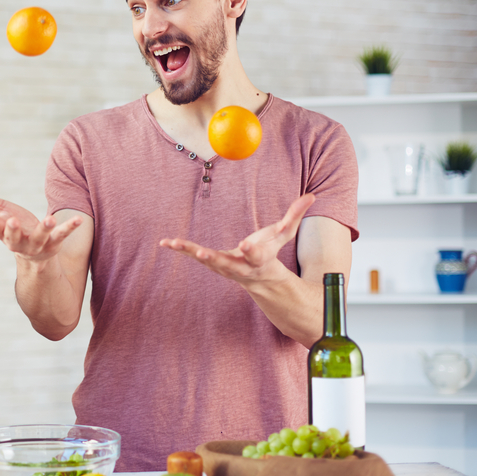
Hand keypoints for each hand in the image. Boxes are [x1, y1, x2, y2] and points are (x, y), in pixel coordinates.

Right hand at [0, 179, 81, 261]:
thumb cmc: (13, 227)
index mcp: (3, 233)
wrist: (34, 255)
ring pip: (40, 238)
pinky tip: (78, 220)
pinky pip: (62, 235)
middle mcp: (18, 243)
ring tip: (48, 219)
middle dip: (12, 230)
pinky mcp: (54, 243)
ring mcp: (37, 244)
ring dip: (44, 229)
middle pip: (13, 238)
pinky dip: (69, 227)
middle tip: (11, 220)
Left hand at [159, 194, 315, 282]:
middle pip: (226, 263)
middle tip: (202, 254)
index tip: (245, 245)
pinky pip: (194, 256)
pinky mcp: (211, 263)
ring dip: (189, 252)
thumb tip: (311, 195)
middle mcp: (239, 267)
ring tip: (172, 243)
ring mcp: (223, 267)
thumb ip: (295, 215)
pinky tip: (165, 242)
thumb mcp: (285, 236)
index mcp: (259, 260)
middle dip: (214, 260)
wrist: (261, 280)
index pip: (256, 255)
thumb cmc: (271, 252)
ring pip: (205, 261)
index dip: (252, 250)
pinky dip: (180, 249)